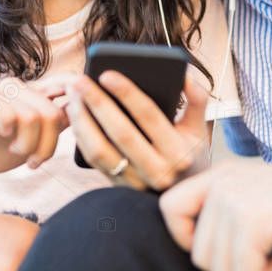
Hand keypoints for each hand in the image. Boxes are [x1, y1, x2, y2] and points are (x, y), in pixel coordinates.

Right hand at [0, 74, 77, 180]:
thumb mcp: (33, 142)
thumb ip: (54, 126)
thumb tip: (84, 111)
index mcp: (34, 95)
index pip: (66, 85)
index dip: (80, 93)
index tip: (89, 110)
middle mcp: (21, 87)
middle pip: (54, 112)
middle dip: (48, 145)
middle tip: (35, 161)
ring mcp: (3, 90)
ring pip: (35, 116)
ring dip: (28, 144)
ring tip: (17, 151)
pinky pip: (13, 116)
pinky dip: (10, 134)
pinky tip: (1, 135)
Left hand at [66, 70, 210, 190]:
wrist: (182, 198)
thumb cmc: (189, 154)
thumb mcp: (199, 129)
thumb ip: (196, 98)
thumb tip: (184, 72)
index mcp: (180, 152)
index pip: (150, 116)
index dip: (127, 94)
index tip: (107, 74)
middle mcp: (158, 171)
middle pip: (121, 132)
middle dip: (97, 103)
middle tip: (80, 80)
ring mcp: (135, 183)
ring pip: (100, 150)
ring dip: (82, 120)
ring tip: (73, 96)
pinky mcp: (118, 187)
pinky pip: (93, 160)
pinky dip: (80, 136)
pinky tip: (75, 115)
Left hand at [159, 161, 271, 270]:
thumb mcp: (258, 196)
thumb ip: (228, 212)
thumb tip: (203, 252)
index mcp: (220, 175)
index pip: (169, 207)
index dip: (185, 238)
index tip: (220, 251)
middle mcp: (222, 183)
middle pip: (198, 252)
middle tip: (264, 264)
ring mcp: (237, 200)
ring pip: (220, 268)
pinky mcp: (256, 220)